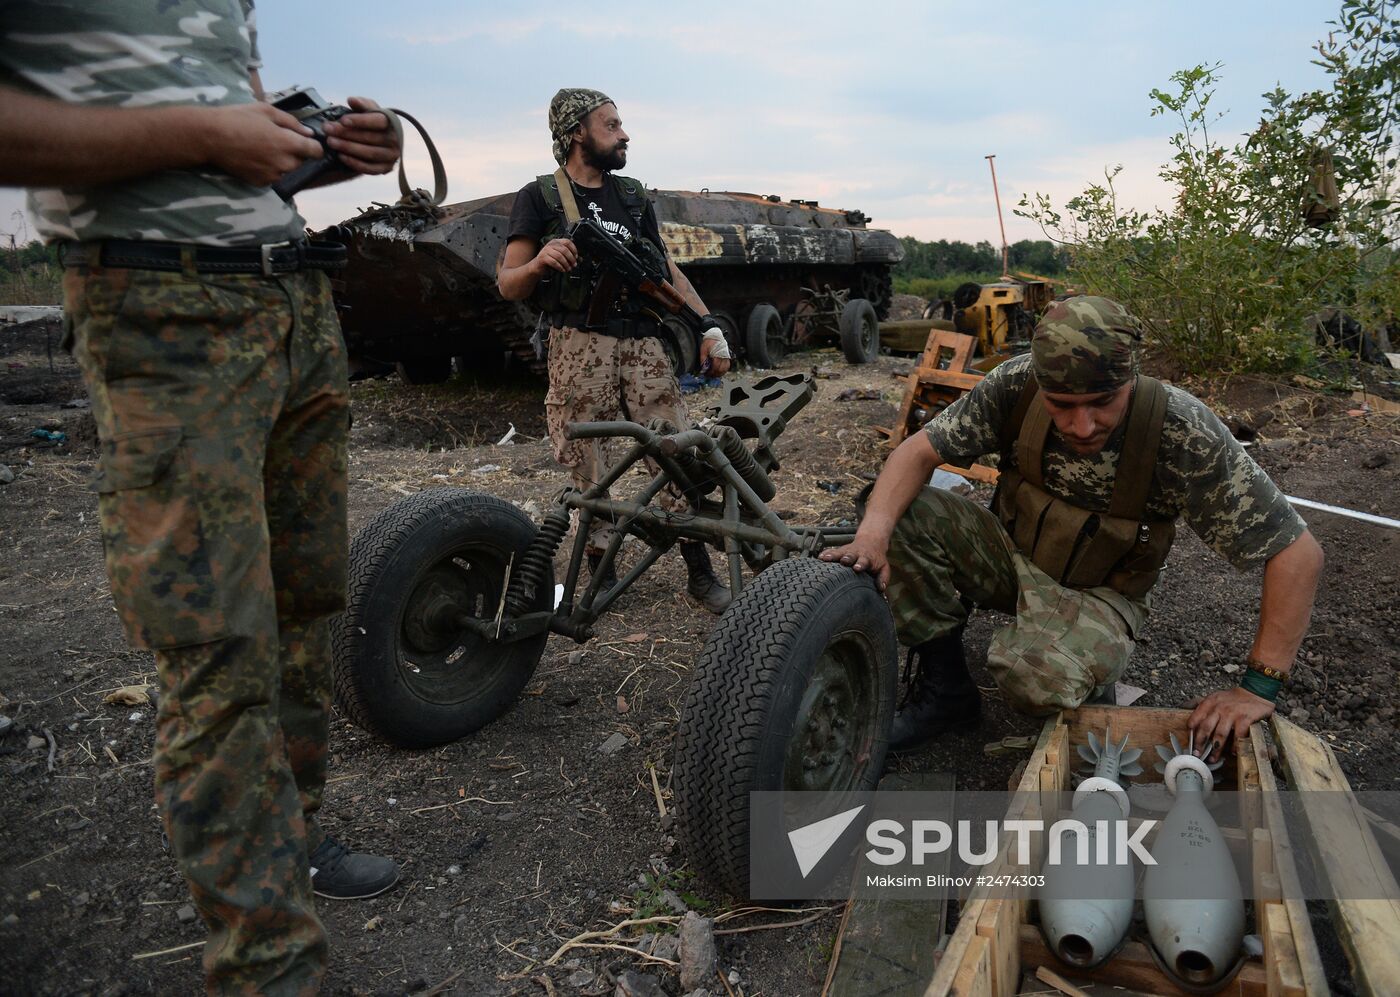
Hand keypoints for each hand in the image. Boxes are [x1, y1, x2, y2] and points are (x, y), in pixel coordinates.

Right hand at [204, 102, 321, 185]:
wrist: (210, 137)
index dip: (312, 145)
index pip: (315, 151)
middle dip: (294, 152)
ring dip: (281, 161)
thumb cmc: (238, 118)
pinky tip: (254, 157)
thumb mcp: (266, 111)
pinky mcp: (261, 183)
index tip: (305, 141)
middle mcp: (284, 164)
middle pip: (300, 161)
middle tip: (275, 140)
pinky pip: (272, 176)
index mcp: (288, 144)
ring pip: (286, 169)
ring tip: (262, 148)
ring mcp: (273, 176)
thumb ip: (292, 123)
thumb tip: (309, 132)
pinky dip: (268, 169)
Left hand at [323, 96, 399, 174]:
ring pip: (369, 153)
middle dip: (347, 133)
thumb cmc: (371, 123)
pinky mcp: (385, 168)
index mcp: (392, 123)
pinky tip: (341, 156)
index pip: (378, 121)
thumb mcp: (369, 110)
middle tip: (328, 130)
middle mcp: (395, 140)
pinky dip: (355, 163)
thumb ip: (362, 104)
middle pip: (371, 138)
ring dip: (348, 147)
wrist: (380, 141)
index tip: (342, 120)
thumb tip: (351, 100)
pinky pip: (370, 168)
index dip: (360, 120)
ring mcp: (391, 156)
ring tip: (331, 141)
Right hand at [533, 238, 578, 273]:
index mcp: (556, 242)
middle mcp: (551, 244)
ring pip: (560, 256)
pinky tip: (562, 270)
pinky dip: (560, 267)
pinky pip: (554, 262)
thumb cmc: (550, 261)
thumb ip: (570, 257)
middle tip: (574, 265)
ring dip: (566, 264)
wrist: (537, 266)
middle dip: (571, 258)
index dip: (574, 249)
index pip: (567, 242)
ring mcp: (546, 250)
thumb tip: (581, 259)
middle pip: (565, 249)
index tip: (576, 257)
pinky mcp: (542, 257)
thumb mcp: (561, 258)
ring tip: (568, 269)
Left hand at [699, 336, 730, 375]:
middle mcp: (723, 356)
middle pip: (721, 370)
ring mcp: (726, 357)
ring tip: (713, 375)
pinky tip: (718, 372)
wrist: (715, 336)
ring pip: (725, 369)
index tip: (706, 374)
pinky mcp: (728, 358)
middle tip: (709, 375)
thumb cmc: (709, 342)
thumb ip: (703, 359)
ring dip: (719, 374)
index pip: (715, 367)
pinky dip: (723, 371)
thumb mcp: (703, 349)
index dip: (711, 372)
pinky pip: (727, 367)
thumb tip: (703, 368)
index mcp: (717, 354)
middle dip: (714, 374)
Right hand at [818, 532, 891, 590]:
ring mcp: (847, 552)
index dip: (860, 565)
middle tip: (843, 561)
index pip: (864, 562)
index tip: (857, 568)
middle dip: (847, 558)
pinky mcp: (840, 551)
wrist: (871, 542)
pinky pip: (832, 551)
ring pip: (839, 553)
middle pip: (851, 556)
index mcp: (867, 559)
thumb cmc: (876, 559)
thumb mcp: (884, 568)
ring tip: (825, 558)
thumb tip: (880, 589)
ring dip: (832, 555)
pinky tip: (819, 557)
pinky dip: (826, 554)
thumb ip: (883, 578)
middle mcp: (856, 555)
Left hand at [1188, 686, 1275, 762]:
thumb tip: (1183, 706)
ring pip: (1220, 735)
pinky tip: (1233, 752)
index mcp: (1209, 703)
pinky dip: (1235, 746)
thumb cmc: (1233, 698)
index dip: (1191, 733)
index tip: (1190, 743)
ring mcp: (1232, 713)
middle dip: (1200, 744)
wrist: (1256, 692)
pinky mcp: (1245, 719)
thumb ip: (1202, 704)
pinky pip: (1238, 736)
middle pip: (1205, 728)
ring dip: (1216, 749)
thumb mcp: (1215, 697)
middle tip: (1198, 754)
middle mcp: (1219, 708)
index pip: (1195, 718)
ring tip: (1213, 758)